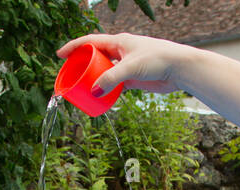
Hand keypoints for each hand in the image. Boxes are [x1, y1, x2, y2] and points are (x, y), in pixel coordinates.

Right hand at [56, 33, 189, 95]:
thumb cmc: (157, 60)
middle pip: (95, 57)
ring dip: (94, 80)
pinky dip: (107, 90)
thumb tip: (93, 93)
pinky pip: (115, 84)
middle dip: (81, 65)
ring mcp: (127, 65)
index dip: (74, 47)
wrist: (179, 68)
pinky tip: (101, 98)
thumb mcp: (131, 68)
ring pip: (104, 72)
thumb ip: (111, 79)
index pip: (90, 42)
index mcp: (118, 42)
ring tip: (81, 89)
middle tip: (69, 75)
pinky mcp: (134, 78)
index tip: (60, 55)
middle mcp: (121, 52)